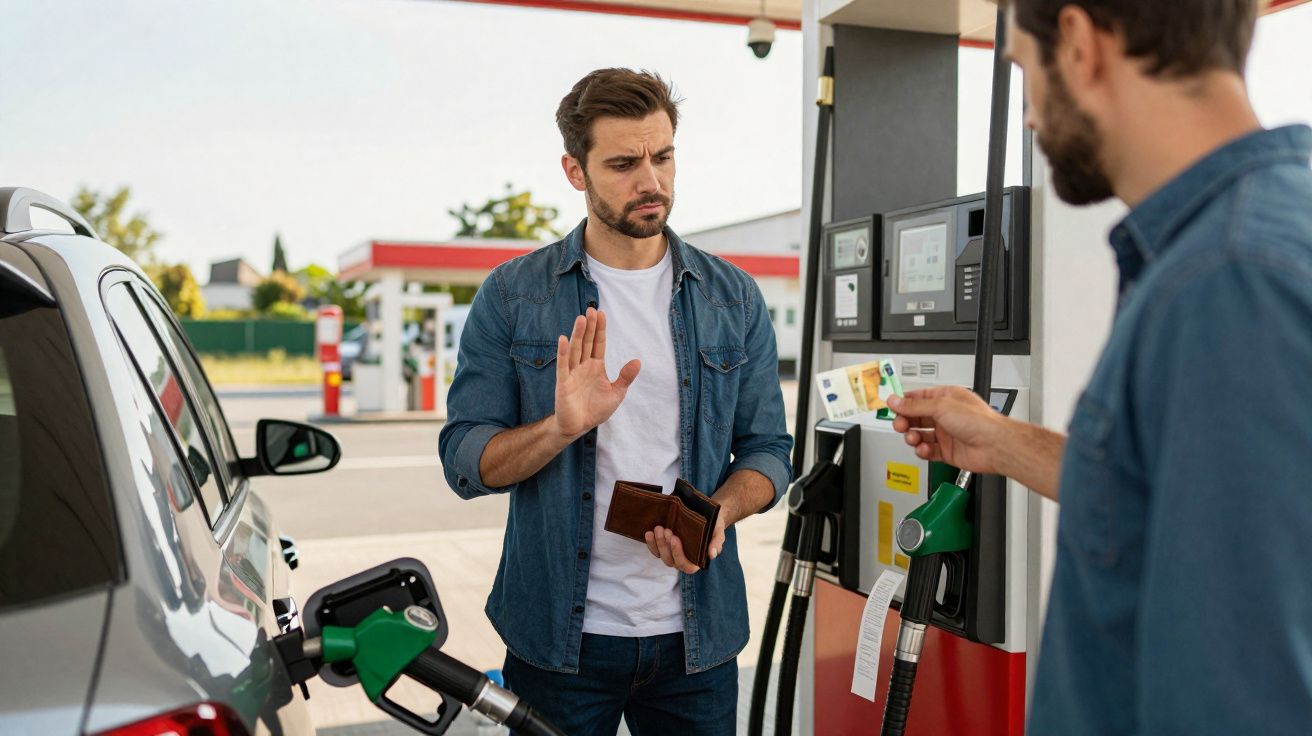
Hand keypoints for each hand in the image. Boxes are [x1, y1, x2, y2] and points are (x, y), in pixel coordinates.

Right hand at [552, 308, 639, 438]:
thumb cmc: (595, 409)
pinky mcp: (563, 383)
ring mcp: (572, 373)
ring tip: (581, 319)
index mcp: (596, 367)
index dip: (600, 329)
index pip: (598, 344)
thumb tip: (638, 361)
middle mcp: (583, 366)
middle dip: (589, 327)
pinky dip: (563, 353)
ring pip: (575, 350)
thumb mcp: (616, 393)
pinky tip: (563, 339)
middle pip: (586, 342)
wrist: (579, 426)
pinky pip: (563, 366)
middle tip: (591, 310)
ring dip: (578, 334)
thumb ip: (625, 377)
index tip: (601, 313)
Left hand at [644, 515, 725, 573]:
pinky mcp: (666, 546)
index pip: (686, 566)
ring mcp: (673, 553)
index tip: (675, 539)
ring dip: (657, 543)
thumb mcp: (718, 533)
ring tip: (658, 529)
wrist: (708, 515)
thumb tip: (712, 555)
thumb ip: (716, 544)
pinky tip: (649, 533)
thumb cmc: (715, 526)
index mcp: (697, 561)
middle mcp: (683, 560)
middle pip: (670, 561)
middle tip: (666, 530)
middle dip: (665, 546)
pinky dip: (651, 543)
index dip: (678, 554)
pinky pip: (655, 549)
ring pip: (661, 555)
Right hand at [887, 386, 1009, 474]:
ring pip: (920, 435)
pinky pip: (928, 451)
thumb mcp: (941, 407)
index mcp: (946, 398)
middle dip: (905, 421)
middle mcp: (946, 415)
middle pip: (916, 417)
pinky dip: (923, 451)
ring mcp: (946, 433)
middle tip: (900, 425)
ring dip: (913, 437)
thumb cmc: (979, 421)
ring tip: (914, 439)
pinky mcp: (947, 451)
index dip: (903, 402)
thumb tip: (895, 400)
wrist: (994, 446)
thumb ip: (914, 406)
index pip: (918, 398)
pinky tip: (924, 449)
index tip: (891, 407)